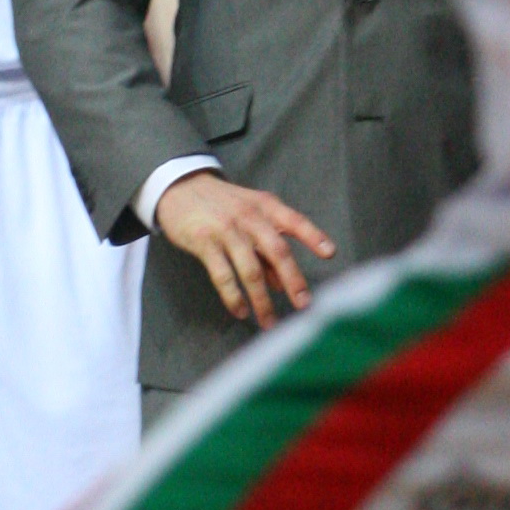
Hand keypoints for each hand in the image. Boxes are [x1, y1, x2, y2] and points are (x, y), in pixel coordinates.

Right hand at [153, 171, 334, 326]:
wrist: (179, 187)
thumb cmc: (221, 205)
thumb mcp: (248, 215)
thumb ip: (266, 246)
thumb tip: (283, 283)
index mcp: (265, 206)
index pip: (294, 221)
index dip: (313, 236)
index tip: (330, 253)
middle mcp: (248, 216)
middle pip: (277, 250)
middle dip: (293, 280)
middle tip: (303, 305)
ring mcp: (225, 229)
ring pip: (250, 269)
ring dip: (261, 299)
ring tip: (269, 321)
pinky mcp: (203, 241)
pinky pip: (222, 275)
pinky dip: (233, 296)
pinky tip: (240, 311)